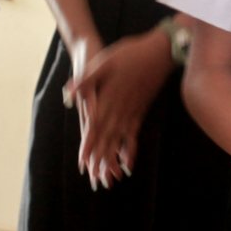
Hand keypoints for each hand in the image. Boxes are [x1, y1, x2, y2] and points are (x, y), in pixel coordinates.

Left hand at [67, 29, 173, 187]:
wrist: (161, 52)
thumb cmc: (131, 53)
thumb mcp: (106, 61)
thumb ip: (87, 78)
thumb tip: (69, 91)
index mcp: (109, 98)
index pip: (96, 127)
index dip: (89, 145)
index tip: (83, 163)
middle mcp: (121, 109)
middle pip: (108, 139)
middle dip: (100, 159)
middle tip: (95, 179)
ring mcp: (132, 111)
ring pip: (120, 140)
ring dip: (114, 159)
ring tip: (109, 177)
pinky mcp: (140, 110)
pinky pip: (133, 135)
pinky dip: (130, 150)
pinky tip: (128, 163)